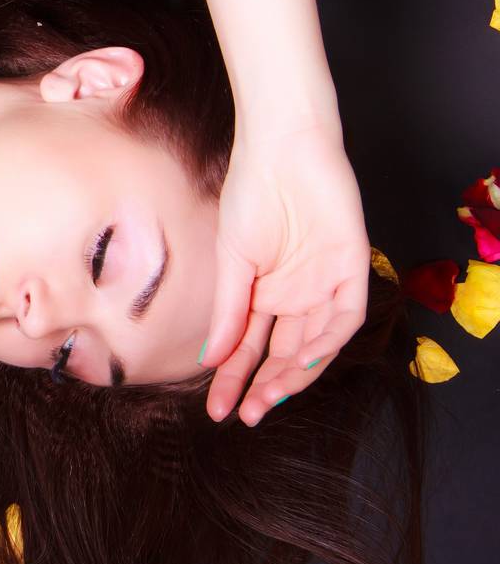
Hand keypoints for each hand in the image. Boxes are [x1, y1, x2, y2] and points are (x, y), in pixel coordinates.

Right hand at [200, 122, 370, 424]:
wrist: (281, 149)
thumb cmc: (250, 193)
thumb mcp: (231, 260)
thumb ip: (227, 311)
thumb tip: (211, 358)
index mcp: (264, 292)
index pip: (248, 347)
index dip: (234, 379)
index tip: (216, 409)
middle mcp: (296, 295)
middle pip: (282, 353)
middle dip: (263, 387)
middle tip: (244, 415)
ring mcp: (325, 284)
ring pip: (314, 345)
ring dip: (292, 375)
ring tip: (267, 398)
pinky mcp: (352, 268)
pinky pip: (343, 317)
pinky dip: (325, 342)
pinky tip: (301, 361)